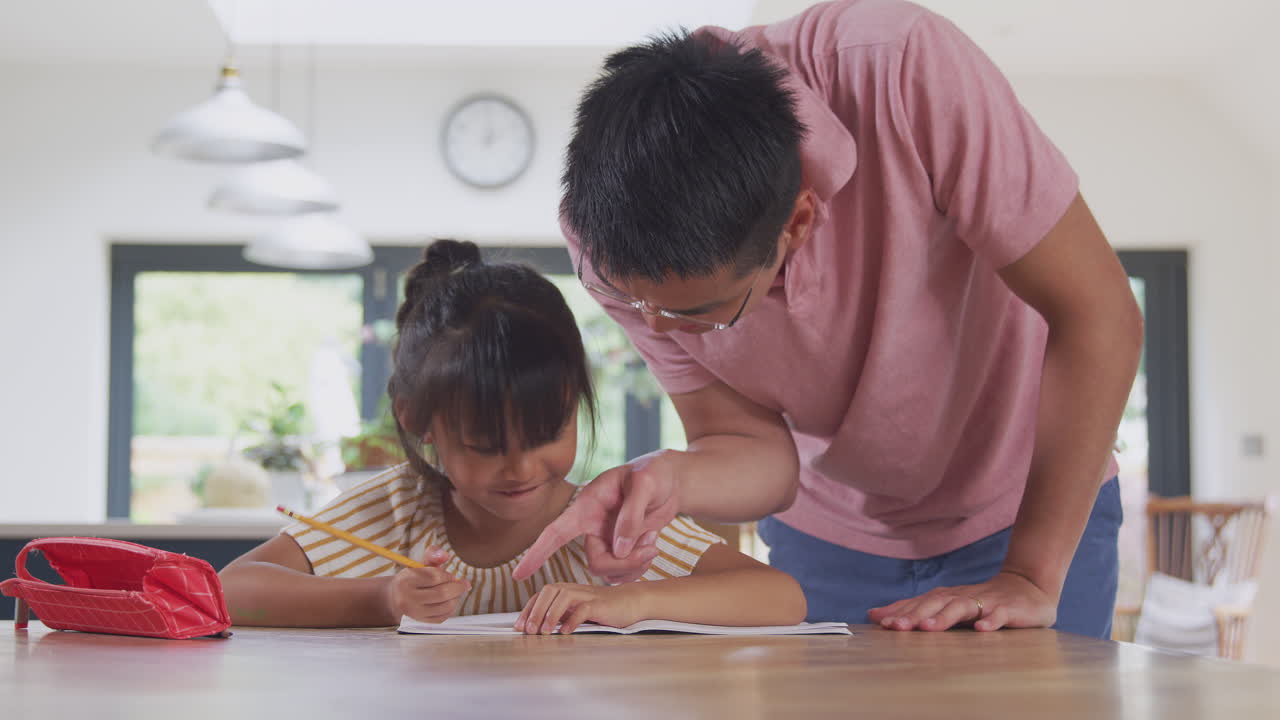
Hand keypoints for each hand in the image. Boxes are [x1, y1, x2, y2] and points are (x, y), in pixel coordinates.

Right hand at [382, 547, 470, 623]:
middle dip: (458, 587)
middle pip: (442, 593)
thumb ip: (433, 555)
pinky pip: (443, 617)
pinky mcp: (421, 622)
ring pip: (445, 606)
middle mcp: (407, 599)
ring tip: (455, 592)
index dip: (447, 575)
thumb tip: (445, 555)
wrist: (397, 598)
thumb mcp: (419, 564)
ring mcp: (414, 613)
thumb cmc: (412, 579)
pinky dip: (451, 608)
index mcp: (405, 581)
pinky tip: (449, 601)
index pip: (435, 577)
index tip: (451, 575)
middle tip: (463, 584)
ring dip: (456, 597)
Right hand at [513, 451, 680, 583]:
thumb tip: (618, 549)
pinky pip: (626, 572)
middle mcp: (593, 526)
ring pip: (611, 573)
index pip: (555, 532)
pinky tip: (653, 544)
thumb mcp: (644, 484)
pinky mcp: (623, 550)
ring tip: (654, 540)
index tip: (519, 575)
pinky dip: (642, 565)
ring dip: (636, 564)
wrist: (672, 480)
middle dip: (624, 563)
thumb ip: (631, 515)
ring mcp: (608, 540)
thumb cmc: (654, 472)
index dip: (537, 553)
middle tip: (651, 548)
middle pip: (596, 562)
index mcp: (587, 506)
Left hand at [514, 583, 643, 634]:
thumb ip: (561, 616)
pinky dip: (572, 620)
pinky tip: (566, 632)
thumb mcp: (577, 612)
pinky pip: (583, 608)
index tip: (519, 626)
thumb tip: (538, 628)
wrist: (631, 602)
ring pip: (563, 596)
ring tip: (545, 632)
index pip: (541, 595)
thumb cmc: (603, 609)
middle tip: (529, 630)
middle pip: (548, 591)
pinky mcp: (600, 603)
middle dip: (536, 611)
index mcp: (566, 590)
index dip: (528, 610)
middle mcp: (574, 589)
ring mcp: (587, 594)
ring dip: (551, 614)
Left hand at [867, 571, 1056, 631]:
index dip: (900, 612)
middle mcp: (961, 597)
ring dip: (944, 618)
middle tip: (895, 628)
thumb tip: (874, 615)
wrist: (1028, 587)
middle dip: (914, 615)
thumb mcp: (947, 606)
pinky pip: (999, 616)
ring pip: (962, 608)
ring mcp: (985, 602)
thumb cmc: (982, 602)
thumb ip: (914, 611)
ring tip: (928, 629)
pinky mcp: (1008, 610)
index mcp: (946, 597)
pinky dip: (990, 622)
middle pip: (934, 604)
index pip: (919, 603)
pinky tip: (981, 631)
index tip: (879, 623)